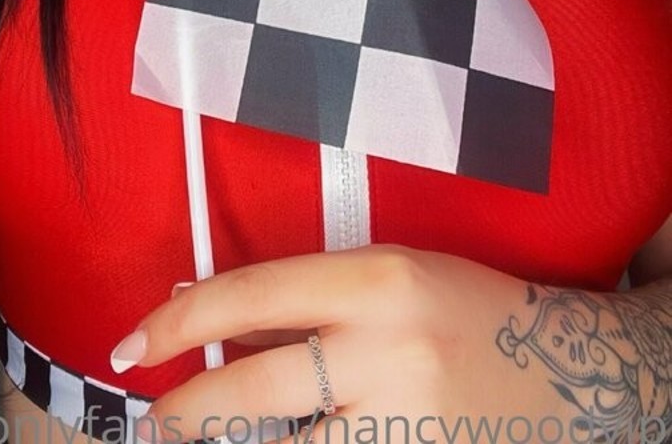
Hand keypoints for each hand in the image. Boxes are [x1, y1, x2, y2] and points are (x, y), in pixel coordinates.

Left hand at [111, 244, 588, 443]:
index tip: (132, 346)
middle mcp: (387, 352)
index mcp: (374, 281)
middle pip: (251, 395)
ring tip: (203, 443)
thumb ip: (301, 302)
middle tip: (153, 423)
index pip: (248, 297)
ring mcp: (407, 425)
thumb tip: (207, 319)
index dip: (177, 324)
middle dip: (184, 414)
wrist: (570, 371)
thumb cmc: (462, 309)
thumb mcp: (384, 276)